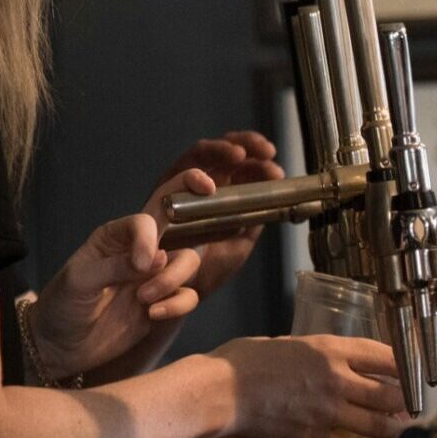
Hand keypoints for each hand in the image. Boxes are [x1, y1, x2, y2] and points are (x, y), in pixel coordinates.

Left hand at [33, 179, 215, 376]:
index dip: (152, 233)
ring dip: (173, 280)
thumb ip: (116, 266)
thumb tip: (157, 258)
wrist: (61, 346)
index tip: (146, 261)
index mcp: (117, 236)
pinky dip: (177, 306)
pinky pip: (188, 297)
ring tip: (145, 300)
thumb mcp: (79, 280)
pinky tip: (152, 315)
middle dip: (198, 215)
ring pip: (190, 262)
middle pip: (183, 224)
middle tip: (177, 239)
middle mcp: (141, 250)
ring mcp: (155, 277)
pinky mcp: (164, 304)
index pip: (150, 215)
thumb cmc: (63, 305)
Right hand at [151, 131, 286, 300]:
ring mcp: (180, 188)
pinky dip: (190, 176)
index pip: (242, 166)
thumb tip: (274, 200)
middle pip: (223, 152)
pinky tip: (207, 184)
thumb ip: (252, 220)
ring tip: (238, 155)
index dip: (260, 162)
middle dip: (245, 144)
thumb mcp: (236, 245)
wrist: (170, 293)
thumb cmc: (202, 271)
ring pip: (199, 155)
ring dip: (220, 150)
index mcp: (222, 194)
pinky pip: (173, 178)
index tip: (276, 169)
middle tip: (266, 151)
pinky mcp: (159, 198)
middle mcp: (201, 186)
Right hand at [208, 334, 404, 437]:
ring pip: (379, 425)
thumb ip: (311, 354)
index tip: (413, 373)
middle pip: (391, 393)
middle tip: (409, 408)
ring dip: (393, 431)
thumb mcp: (286, 344)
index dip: (407, 366)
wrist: (218, 392)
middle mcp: (337, 378)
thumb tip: (321, 358)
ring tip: (395, 432)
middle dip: (406, 403)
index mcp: (331, 350)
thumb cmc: (241, 363)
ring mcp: (327, 410)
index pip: (386, 355)